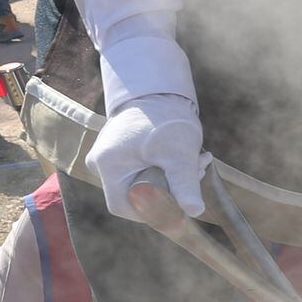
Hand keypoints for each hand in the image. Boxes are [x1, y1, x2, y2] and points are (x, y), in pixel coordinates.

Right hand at [90, 93, 207, 221]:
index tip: (183, 201)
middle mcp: (100, 163)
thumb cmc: (166, 117)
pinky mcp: (120, 154)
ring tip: (200, 160)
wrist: (161, 89)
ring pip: (144, 183)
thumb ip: (185, 184)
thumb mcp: (179, 153)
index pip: (125, 206)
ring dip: (175, 179)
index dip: (154, 210)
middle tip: (200, 170)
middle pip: (137, 195)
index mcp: (106, 164)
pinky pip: (144, 172)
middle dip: (172, 190)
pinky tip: (192, 157)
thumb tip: (194, 211)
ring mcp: (109, 158)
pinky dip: (169, 170)